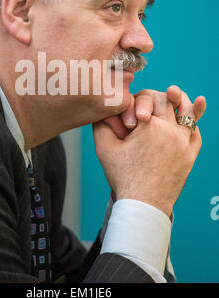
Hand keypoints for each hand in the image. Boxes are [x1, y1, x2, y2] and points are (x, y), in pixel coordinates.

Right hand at [93, 87, 205, 216]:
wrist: (143, 204)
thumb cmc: (123, 176)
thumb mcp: (104, 148)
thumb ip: (101, 124)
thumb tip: (104, 108)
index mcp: (148, 125)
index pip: (149, 97)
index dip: (140, 100)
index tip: (133, 115)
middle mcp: (170, 130)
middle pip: (169, 101)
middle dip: (159, 97)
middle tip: (152, 101)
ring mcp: (183, 143)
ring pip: (187, 113)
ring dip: (181, 101)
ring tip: (176, 93)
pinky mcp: (191, 155)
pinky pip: (196, 133)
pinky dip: (193, 122)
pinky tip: (192, 115)